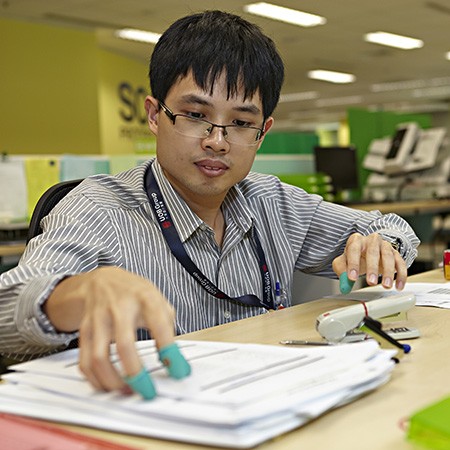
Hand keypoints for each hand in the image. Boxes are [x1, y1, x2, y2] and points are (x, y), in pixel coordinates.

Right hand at [44, 266, 188, 396]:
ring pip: (98, 357)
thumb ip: (168, 327)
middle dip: (135, 374)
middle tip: (147, 391)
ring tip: (127, 391)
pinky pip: (85, 361)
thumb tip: (173, 361)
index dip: (170, 351)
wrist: (103, 279)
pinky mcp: (84, 331)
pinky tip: (108, 384)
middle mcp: (120, 308)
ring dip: (113, 381)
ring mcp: (99, 319)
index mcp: (145, 298)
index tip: (179, 371)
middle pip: (124, 345)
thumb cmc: (135, 293)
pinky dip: (95, 379)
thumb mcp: (159, 300)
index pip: (159, 325)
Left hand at [332, 233, 406, 290]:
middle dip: (372, 268)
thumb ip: (341, 270)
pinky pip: (400, 263)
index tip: (352, 278)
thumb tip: (344, 282)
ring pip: (388, 257)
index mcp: (356, 240)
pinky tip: (398, 286)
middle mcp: (371, 240)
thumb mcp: (343, 261)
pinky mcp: (396, 253)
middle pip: (372, 252)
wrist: (367, 252)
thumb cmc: (355, 256)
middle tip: (371, 282)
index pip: (354, 250)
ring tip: (386, 286)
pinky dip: (400, 275)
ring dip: (388, 272)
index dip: (353, 264)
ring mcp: (385, 246)